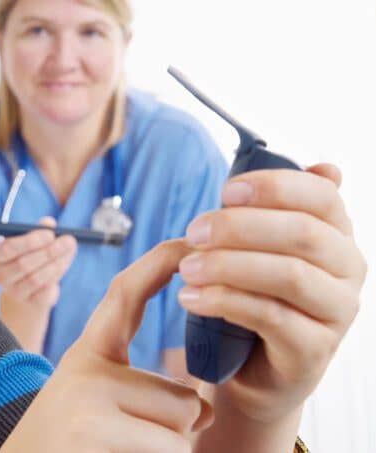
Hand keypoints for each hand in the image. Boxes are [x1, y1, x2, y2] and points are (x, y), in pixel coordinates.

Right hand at [0, 216, 76, 309]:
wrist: (32, 288)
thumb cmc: (32, 255)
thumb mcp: (34, 240)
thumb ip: (40, 229)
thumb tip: (49, 223)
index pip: (9, 249)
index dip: (30, 241)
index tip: (50, 234)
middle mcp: (1, 275)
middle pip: (23, 265)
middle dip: (48, 252)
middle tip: (68, 241)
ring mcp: (13, 292)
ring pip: (36, 279)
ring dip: (56, 264)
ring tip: (69, 251)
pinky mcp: (29, 303)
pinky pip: (45, 292)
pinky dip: (56, 277)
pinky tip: (62, 265)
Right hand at [1, 240, 212, 452]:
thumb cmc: (70, 446)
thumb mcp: (101, 406)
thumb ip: (149, 394)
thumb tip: (207, 409)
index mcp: (86, 354)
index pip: (125, 294)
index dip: (158, 264)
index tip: (187, 241)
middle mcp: (83, 366)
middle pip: (182, 395)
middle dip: (178, 431)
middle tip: (131, 442)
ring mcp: (86, 396)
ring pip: (183, 424)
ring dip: (170, 450)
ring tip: (123, 452)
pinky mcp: (92, 428)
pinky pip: (172, 448)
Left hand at [178, 164, 366, 424]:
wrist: (251, 368)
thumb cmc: (254, 294)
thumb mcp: (260, 247)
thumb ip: (276, 208)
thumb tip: (326, 166)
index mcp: (336, 234)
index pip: (322, 196)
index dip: (274, 187)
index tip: (225, 191)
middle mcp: (347, 270)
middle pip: (302, 233)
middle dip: (240, 227)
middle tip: (194, 231)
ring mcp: (337, 312)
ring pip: (288, 275)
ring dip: (228, 266)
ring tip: (187, 268)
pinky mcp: (315, 349)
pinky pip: (271, 316)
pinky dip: (225, 302)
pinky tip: (192, 298)